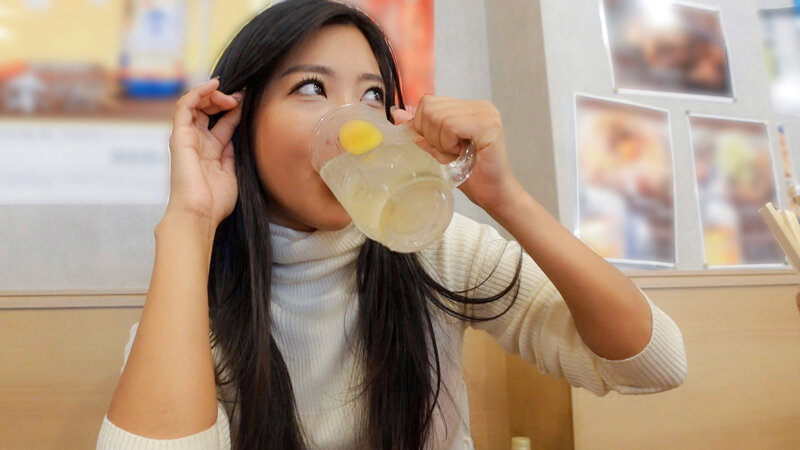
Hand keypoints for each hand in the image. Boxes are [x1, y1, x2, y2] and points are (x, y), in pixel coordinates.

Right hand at [166, 78, 242, 227]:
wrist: (200, 213)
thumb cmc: (215, 201)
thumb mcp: (231, 172)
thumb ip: (231, 153)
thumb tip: (237, 136)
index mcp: (210, 150)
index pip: (222, 122)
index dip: (236, 109)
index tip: (249, 101)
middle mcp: (197, 142)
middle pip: (208, 109)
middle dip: (225, 99)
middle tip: (241, 98)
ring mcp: (187, 137)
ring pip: (195, 104)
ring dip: (214, 94)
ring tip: (230, 96)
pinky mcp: (179, 135)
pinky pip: (185, 106)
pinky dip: (199, 92)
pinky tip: (215, 85)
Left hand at [391, 95, 521, 213]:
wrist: (493, 194)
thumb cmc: (470, 175)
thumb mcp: (438, 150)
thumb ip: (421, 131)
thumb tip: (397, 114)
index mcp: (467, 107)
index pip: (428, 102)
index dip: (424, 127)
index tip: (441, 146)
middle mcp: (479, 105)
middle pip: (429, 107)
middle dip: (431, 135)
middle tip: (451, 152)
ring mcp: (485, 112)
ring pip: (437, 116)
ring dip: (441, 142)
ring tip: (459, 154)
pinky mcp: (488, 124)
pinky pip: (450, 125)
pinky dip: (449, 143)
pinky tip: (462, 153)